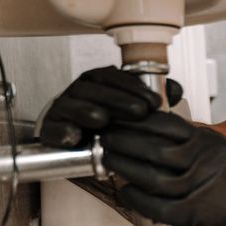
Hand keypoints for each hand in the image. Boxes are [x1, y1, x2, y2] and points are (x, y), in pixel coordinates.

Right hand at [39, 66, 182, 147]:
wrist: (78, 148)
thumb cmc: (107, 124)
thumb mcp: (132, 111)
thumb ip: (152, 99)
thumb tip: (175, 89)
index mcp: (97, 82)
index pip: (113, 77)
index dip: (133, 87)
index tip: (154, 101)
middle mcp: (78, 93)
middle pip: (93, 89)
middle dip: (117, 99)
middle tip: (139, 111)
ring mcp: (62, 110)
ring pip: (71, 106)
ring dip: (86, 111)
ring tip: (103, 120)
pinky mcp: (50, 131)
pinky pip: (52, 129)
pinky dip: (62, 131)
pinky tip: (75, 136)